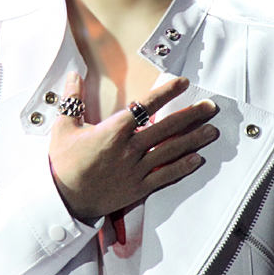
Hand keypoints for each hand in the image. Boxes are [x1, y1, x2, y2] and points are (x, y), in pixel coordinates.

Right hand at [48, 72, 219, 219]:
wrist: (62, 198)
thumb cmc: (62, 163)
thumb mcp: (63, 127)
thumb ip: (73, 99)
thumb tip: (74, 76)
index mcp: (114, 129)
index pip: (146, 104)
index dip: (167, 91)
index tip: (182, 82)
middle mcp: (130, 147)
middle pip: (167, 126)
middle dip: (192, 115)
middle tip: (210, 107)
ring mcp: (136, 168)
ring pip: (171, 150)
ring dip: (194, 139)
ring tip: (211, 130)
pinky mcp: (138, 187)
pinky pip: (165, 175)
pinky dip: (182, 167)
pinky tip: (197, 160)